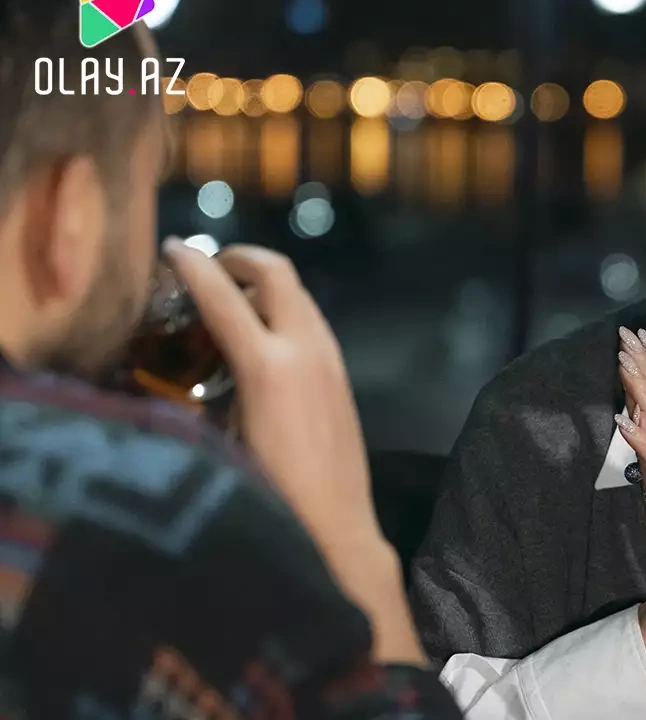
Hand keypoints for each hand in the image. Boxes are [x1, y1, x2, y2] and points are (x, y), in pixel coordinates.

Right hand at [165, 240, 424, 664]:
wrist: (337, 529)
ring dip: (265, 284)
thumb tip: (191, 362)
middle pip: (276, 273)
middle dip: (240, 258)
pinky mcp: (343, 377)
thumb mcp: (222, 442)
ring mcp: (331, 361)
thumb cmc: (268, 498)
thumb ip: (208, 391)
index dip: (193, 265)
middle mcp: (306, 351)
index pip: (222, 296)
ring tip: (230, 298)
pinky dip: (284, 311)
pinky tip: (262, 338)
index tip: (172, 247)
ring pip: (300, 295)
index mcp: (268, 366)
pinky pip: (312, 324)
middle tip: (209, 264)